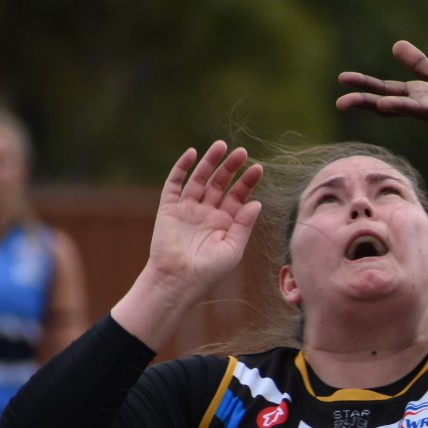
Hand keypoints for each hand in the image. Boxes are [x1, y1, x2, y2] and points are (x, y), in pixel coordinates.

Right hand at [142, 142, 262, 305]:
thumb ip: (244, 225)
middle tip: (243, 153)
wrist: (178, 282)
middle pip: (220, 184)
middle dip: (231, 168)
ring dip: (210, 163)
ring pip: (200, 179)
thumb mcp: (233, 249)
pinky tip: (193, 154)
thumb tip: (257, 202)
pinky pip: (175, 184)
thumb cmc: (208, 272)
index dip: (247, 182)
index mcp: (224, 224)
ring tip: (222, 146)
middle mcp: (206, 214)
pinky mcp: (169, 208)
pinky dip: (182, 168)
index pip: (238, 197)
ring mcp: (187, 209)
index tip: (259, 168)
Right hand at [336, 40, 427, 133]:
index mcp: (416, 99)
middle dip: (368, 102)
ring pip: (418, 111)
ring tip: (383, 104)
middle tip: (342, 102)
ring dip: (401, 108)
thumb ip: (418, 65)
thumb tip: (397, 45)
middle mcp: (424, 109)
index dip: (363, 86)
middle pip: (392, 104)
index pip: (384, 92)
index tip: (341, 80)